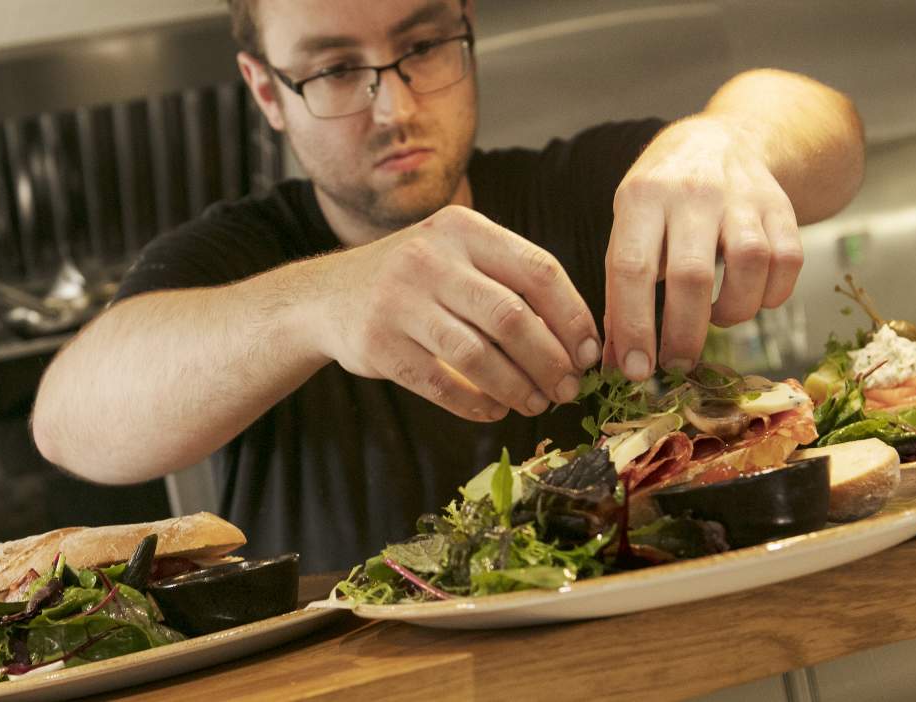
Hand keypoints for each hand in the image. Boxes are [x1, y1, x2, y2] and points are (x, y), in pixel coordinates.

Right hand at [314, 205, 602, 420]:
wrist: (326, 297)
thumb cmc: (414, 281)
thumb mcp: (456, 254)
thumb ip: (508, 281)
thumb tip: (579, 343)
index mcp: (462, 228)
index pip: (538, 270)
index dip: (572, 317)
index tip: (589, 353)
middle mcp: (430, 258)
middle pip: (512, 317)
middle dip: (550, 361)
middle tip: (568, 389)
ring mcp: (399, 301)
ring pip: (478, 355)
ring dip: (517, 387)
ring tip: (537, 404)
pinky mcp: (378, 344)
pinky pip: (440, 383)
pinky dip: (476, 403)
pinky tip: (495, 410)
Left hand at [603, 116, 803, 378]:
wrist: (719, 142)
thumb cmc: (661, 200)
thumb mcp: (628, 228)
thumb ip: (620, 293)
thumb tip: (616, 363)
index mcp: (642, 198)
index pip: (632, 268)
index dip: (633, 326)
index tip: (633, 370)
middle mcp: (693, 193)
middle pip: (692, 275)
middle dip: (683, 335)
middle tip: (676, 365)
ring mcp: (742, 197)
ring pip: (750, 266)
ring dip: (732, 311)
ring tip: (714, 318)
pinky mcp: (781, 207)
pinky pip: (787, 262)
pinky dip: (771, 295)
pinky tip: (750, 298)